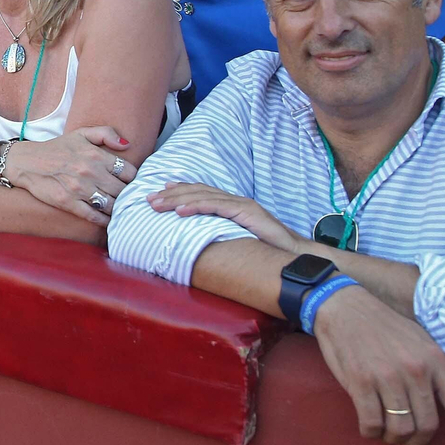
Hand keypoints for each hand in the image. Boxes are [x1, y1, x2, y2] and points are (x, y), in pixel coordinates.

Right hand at [1, 127, 136, 224]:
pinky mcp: (68, 203)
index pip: (128, 171)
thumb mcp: (81, 134)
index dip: (133, 178)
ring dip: (118, 208)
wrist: (27, 162)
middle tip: (129, 198)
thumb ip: (106, 134)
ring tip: (121, 209)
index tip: (131, 182)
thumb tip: (127, 145)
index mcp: (96, 155)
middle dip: (128, 195)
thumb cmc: (57, 148)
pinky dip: (104, 220)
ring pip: (111, 205)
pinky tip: (109, 220)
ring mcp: (79, 189)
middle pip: (122, 190)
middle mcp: (90, 172)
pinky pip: (93, 216)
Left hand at [144, 182, 301, 251]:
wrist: (295, 253)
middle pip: (197, 192)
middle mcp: (235, 200)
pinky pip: (216, 207)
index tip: (160, 192)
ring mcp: (241, 204)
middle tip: (149, 198)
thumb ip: (221, 235)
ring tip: (157, 204)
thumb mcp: (238, 240)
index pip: (202, 193)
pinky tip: (179, 211)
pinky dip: (195, 207)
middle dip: (171, 194)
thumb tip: (200, 243)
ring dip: (176, 200)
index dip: (180, 191)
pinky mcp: (247, 212)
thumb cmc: (267, 250)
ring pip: (202, 197)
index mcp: (232, 205)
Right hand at [312, 284, 444, 444]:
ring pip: (400, 428)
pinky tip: (370, 427)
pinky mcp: (361, 381)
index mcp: (436, 361)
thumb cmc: (389, 329)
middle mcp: (416, 370)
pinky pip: (371, 423)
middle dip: (417, 444)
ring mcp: (387, 376)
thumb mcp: (425, 344)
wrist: (346, 309)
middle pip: (427, 426)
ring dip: (394, 440)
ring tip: (388, 435)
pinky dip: (371, 432)